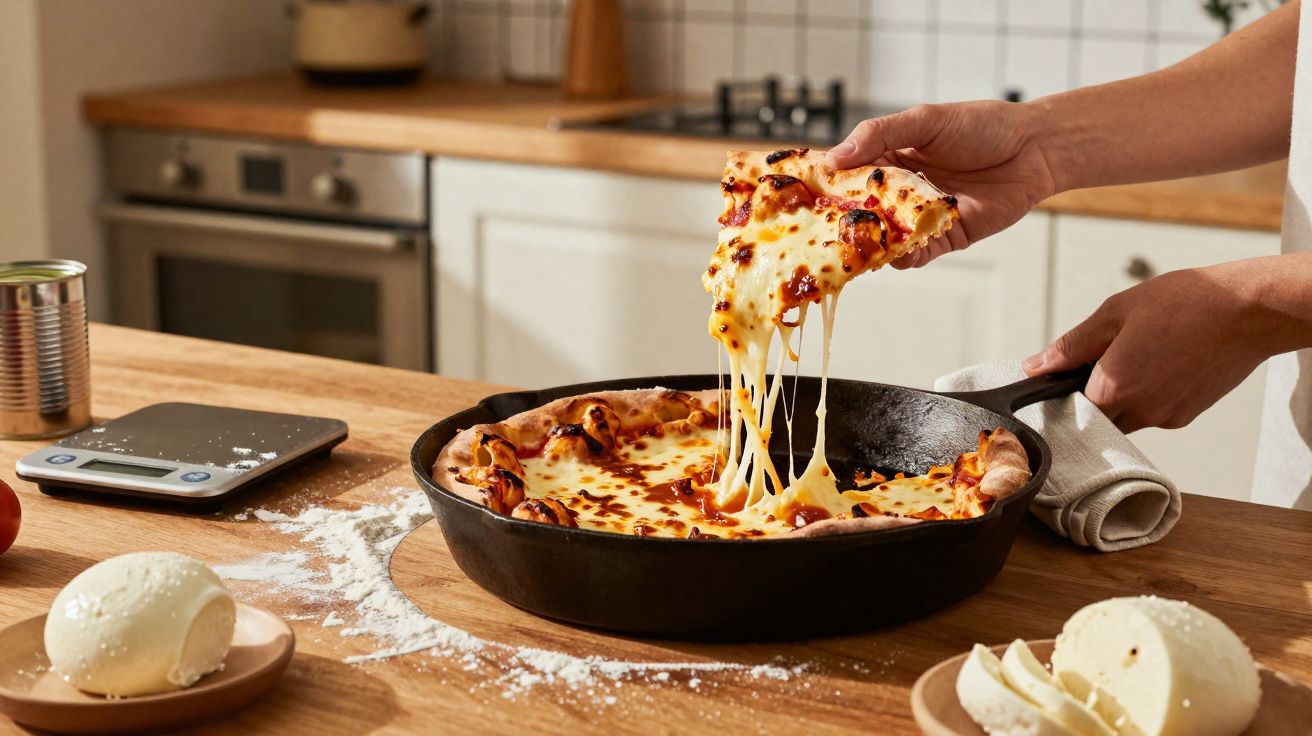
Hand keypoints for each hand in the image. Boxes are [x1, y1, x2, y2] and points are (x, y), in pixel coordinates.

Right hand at [826, 101, 1059, 267]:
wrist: (1035, 149)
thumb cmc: (982, 126)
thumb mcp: (925, 120)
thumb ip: (879, 135)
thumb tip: (834, 158)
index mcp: (889, 160)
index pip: (846, 175)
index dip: (824, 186)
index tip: (800, 195)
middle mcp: (899, 192)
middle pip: (860, 213)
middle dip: (840, 223)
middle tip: (819, 230)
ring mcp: (920, 218)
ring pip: (884, 239)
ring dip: (870, 244)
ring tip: (857, 245)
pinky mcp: (944, 238)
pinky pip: (916, 253)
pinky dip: (903, 256)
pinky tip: (897, 252)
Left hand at [1020, 262, 1278, 432]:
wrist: (1250, 311)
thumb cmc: (1187, 304)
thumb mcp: (1115, 313)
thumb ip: (1071, 345)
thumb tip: (1036, 366)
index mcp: (1115, 388)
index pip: (1070, 409)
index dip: (1064, 392)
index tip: (1066, 374)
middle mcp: (1141, 412)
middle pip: (1098, 416)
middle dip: (1095, 392)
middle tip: (1108, 355)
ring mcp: (1167, 417)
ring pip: (1127, 415)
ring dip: (1123, 392)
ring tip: (1142, 352)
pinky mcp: (1188, 415)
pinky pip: (1154, 410)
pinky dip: (1150, 391)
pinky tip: (1163, 361)